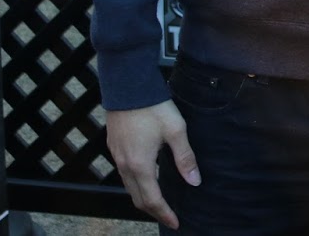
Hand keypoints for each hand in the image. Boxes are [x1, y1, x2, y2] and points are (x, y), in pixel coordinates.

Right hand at [105, 100, 199, 228]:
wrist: (127, 86)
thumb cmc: (153, 106)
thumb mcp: (176, 130)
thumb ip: (185, 158)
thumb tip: (194, 181)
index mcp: (140, 165)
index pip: (152, 200)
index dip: (165, 214)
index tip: (176, 223)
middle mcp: (125, 165)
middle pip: (138, 199)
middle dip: (154, 211)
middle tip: (169, 216)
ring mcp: (117, 157)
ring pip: (129, 188)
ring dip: (143, 198)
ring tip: (159, 202)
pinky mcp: (114, 147)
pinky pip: (124, 175)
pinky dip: (136, 185)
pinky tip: (146, 180)